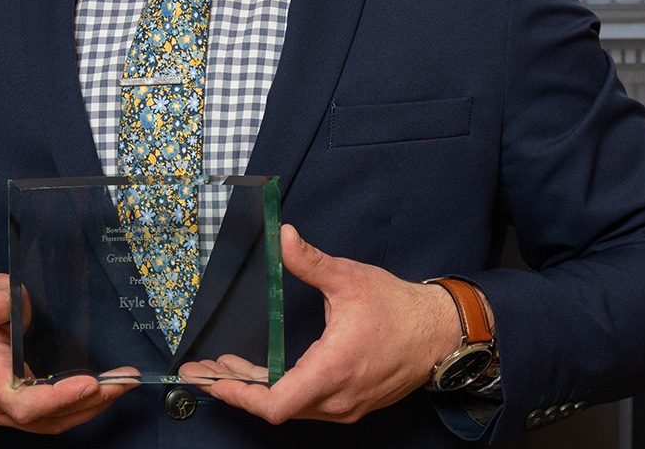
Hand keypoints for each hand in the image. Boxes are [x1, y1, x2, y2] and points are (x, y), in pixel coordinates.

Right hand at [0, 275, 134, 433]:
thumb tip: (2, 301)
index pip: (21, 400)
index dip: (57, 397)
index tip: (90, 383)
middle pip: (44, 416)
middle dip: (89, 400)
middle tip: (123, 380)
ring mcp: (2, 413)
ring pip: (51, 423)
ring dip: (91, 407)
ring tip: (122, 385)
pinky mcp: (15, 414)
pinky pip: (50, 420)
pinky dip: (80, 408)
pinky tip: (103, 392)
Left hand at [190, 225, 460, 423]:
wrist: (439, 333)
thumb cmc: (397, 307)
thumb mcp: (349, 278)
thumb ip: (309, 261)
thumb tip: (281, 235)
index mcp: (333, 370)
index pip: (275, 404)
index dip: (239, 395)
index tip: (212, 379)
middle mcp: (337, 398)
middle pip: (276, 408)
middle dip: (237, 388)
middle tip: (205, 370)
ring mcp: (346, 407)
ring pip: (292, 408)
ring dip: (258, 390)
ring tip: (228, 368)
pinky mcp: (352, 406)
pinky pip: (309, 406)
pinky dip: (282, 392)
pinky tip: (265, 372)